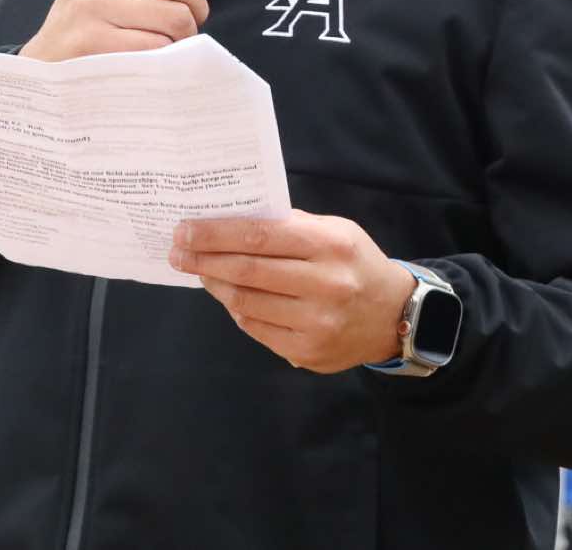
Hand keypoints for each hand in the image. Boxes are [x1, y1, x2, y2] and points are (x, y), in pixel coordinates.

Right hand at [20, 0, 243, 61]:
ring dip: (181, 38)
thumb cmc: (94, 25)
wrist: (45, 71)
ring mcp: (93, 6)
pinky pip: (159, 48)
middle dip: (194, 8)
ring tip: (161, 43)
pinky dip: (165, 59)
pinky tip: (148, 61)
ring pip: (177, 17)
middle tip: (180, 24)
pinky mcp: (96, 43)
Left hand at [168, 211, 418, 373]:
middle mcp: (325, 286)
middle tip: (178, 251)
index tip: (186, 230)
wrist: (393, 316)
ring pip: (245, 303)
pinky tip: (228, 296)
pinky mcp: (307, 351)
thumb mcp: (335, 230)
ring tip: (200, 271)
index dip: (216, 234)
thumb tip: (232, 220)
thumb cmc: (354, 263)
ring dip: (214, 285)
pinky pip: (256, 328)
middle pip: (246, 271)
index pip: (259, 236)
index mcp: (330, 246)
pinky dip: (236, 310)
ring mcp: (316, 323)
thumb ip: (290, 225)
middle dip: (204, 259)